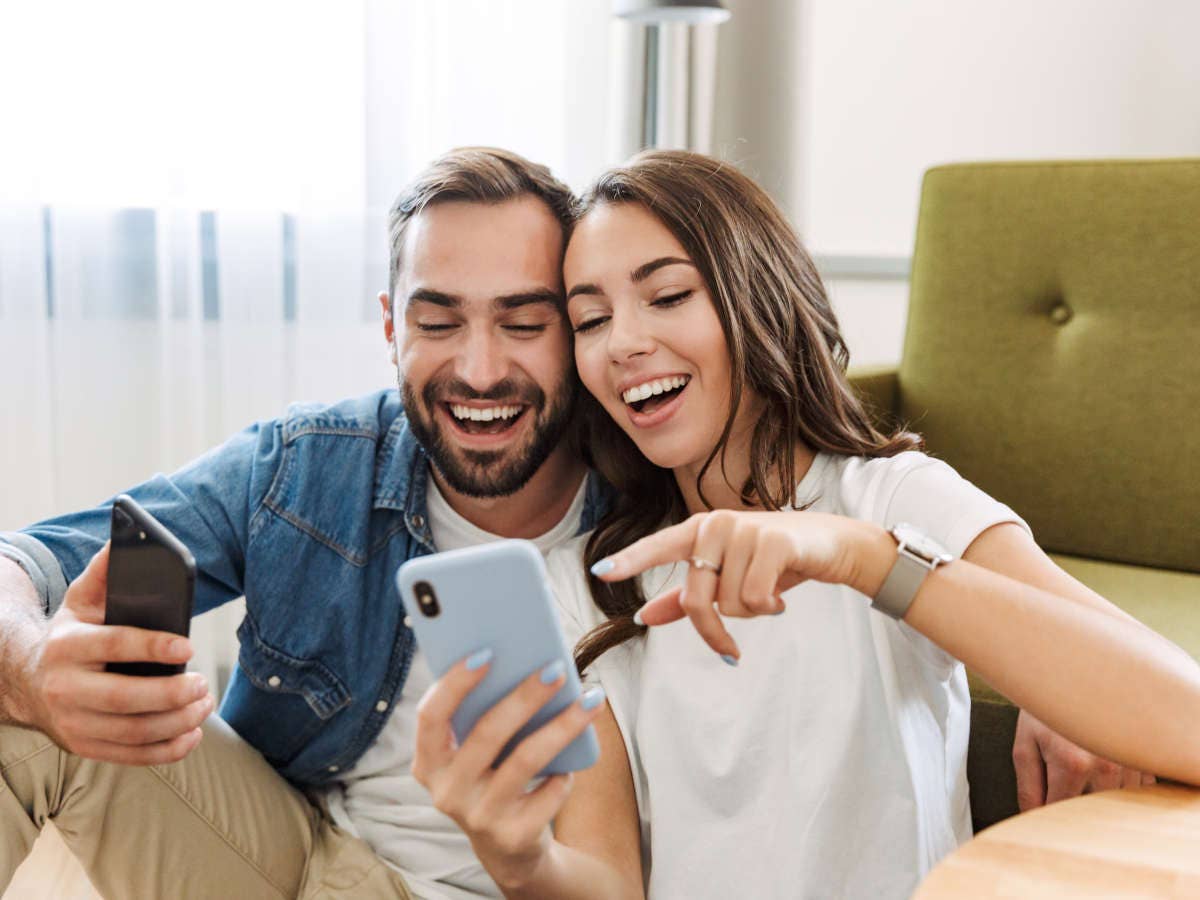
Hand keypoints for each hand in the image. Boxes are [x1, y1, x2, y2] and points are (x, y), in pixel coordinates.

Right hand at [22, 543, 212, 764]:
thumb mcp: (79, 602)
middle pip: (124, 699)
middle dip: (170, 695)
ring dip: (177, 722)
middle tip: (202, 684)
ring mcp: (72, 723)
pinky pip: (130, 756)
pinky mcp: (83, 746)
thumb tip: (127, 540)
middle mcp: (65, 688)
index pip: (114, 645)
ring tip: (203, 703)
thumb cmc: (71, 636)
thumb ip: (103, 573)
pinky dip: (166, 751)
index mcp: (68, 646)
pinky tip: (191, 734)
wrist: (27, 682)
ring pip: (132, 732)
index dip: (152, 648)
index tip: (188, 647)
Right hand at [412, 651, 605, 889]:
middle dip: (525, 696)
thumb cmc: (493, 778)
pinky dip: (565, 772)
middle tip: (556, 669)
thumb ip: (482, 715)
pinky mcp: (513, 836)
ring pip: (527, 759)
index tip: (487, 653)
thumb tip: (525, 662)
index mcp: (428, 763)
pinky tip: (576, 760)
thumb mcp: (476, 754)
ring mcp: (479, 816)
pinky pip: (549, 791)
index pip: (430, 716)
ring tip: (590, 699)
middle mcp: (447, 792)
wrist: (510, 849)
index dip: (454, 684)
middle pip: (488, 732)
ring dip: (562, 724)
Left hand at [592, 509, 879, 661]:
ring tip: (769, 594)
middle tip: (730, 648)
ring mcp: (744, 529)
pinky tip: (782, 594)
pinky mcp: (773, 541)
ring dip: (752, 612)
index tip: (599, 573)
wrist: (832, 544)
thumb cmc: (774, 561)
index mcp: (699, 530)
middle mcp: (716, 524)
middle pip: (696, 599)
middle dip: (715, 630)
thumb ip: (684, 598)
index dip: (629, 561)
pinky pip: (756, 598)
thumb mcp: (728, 577)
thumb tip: (644, 618)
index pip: (657, 547)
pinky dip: (770, 606)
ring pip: (731, 603)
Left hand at [1013, 708, 1154, 809]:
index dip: (1045, 814)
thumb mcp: (1024, 746)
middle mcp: (1107, 766)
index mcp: (1073, 763)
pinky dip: (1115, 788)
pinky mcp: (1142, 760)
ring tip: (1077, 764)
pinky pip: (1131, 792)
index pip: (1060, 811)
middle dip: (1070, 805)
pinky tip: (1099, 764)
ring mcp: (1129, 763)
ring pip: (1111, 804)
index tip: (1037, 808)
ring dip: (1094, 796)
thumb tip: (1032, 819)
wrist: (1074, 674)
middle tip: (1056, 782)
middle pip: (1088, 811)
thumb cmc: (1044, 711)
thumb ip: (1027, 788)